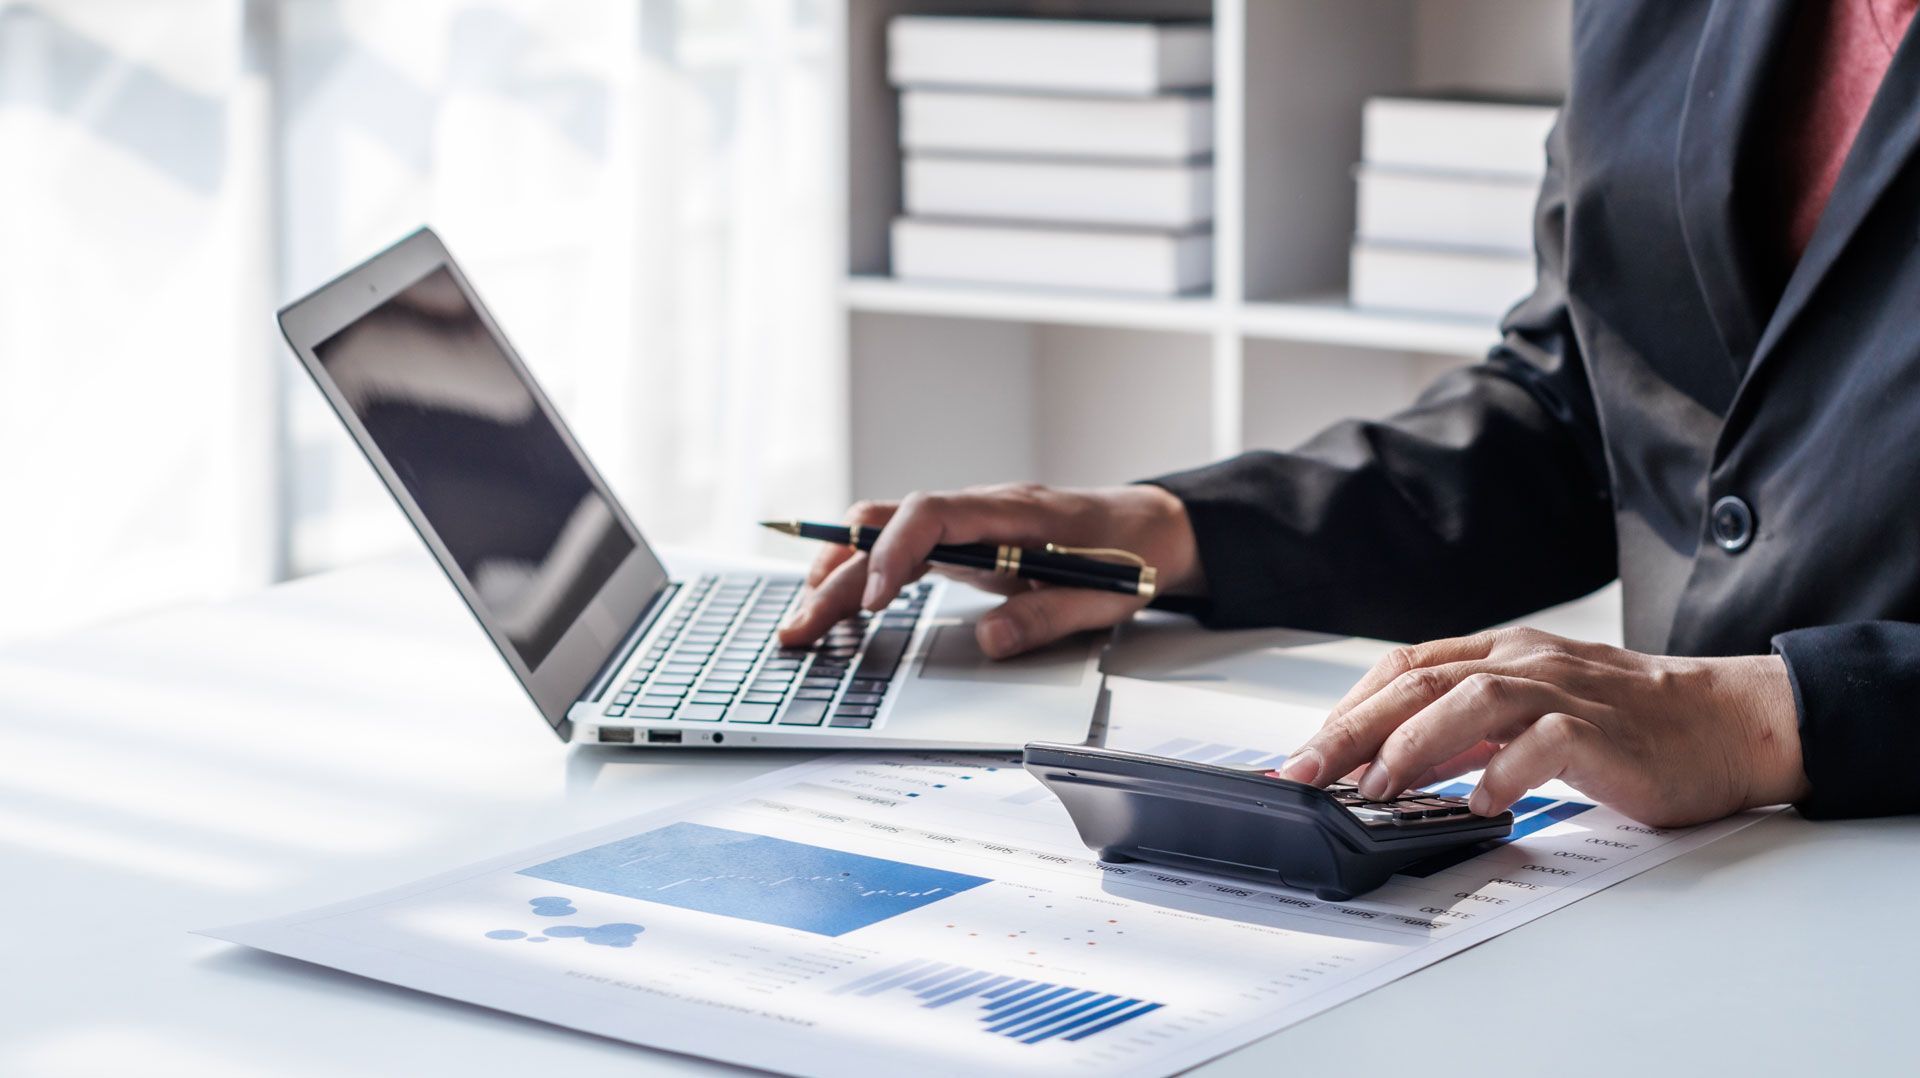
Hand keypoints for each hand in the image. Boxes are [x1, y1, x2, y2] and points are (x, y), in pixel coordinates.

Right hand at [777, 483, 1202, 657]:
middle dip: (837, 575)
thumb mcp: (1105, 596)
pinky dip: (863, 570)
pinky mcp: (962, 540)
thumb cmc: (1131, 555)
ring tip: (803, 622)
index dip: (893, 552)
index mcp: (1013, 512)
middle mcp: (979, 508)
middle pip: (887, 524)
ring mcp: (966, 522)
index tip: (870, 601)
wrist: (1150, 527)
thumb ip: (1048, 615)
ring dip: (838, 572)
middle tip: (800, 629)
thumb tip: (990, 639)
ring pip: (882, 531)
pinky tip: (838, 603)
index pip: (930, 513)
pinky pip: (899, 545)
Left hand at [1273, 627, 1809, 827]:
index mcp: (1503, 651)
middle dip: (1352, 729)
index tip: (1302, 754)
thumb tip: (1392, 765)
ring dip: (1415, 744)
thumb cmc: (1631, 723)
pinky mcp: (1606, 731)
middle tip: (1305, 774)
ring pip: (1473, 697)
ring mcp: (1566, 692)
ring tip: (1376, 788)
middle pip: (1419, 681)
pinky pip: (1546, 743)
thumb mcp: (1533, 713)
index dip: (1348, 708)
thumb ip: (1468, 730)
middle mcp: (1526, 661)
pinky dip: (1506, 771)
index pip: (1405, 667)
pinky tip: (1482, 803)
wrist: (1730, 723)